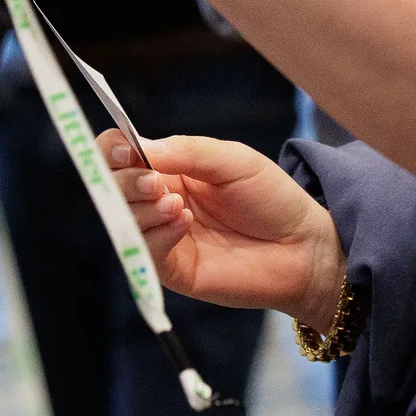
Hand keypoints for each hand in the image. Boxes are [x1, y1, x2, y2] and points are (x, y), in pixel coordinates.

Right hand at [102, 130, 344, 329]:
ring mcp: (164, 237)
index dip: (112, 150)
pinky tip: (183, 223)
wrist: (303, 247)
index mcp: (169, 170)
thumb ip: (186, 151)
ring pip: (123, 221)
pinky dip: (158, 234)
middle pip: (113, 188)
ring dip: (142, 209)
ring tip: (177, 205)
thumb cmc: (272, 199)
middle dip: (125, 182)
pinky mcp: (174, 270)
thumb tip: (138, 146)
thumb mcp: (232, 160)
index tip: (124, 150)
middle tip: (154, 182)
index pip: (121, 156)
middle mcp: (159, 202)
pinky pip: (146, 251)